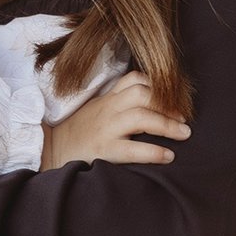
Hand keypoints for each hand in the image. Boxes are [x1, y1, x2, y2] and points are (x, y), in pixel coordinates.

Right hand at [40, 72, 190, 170]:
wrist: (51, 151)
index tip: (174, 97)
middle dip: (168, 104)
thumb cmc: (78, 132)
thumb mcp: (96, 109)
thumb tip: (150, 100)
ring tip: (184, 134)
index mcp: (107, 98)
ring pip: (141, 117)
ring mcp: (105, 129)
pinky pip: (133, 149)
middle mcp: (107, 109)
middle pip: (142, 94)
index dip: (158, 85)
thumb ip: (118, 101)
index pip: (134, 79)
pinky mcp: (103, 150)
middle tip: (185, 116)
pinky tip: (168, 156)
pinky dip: (154, 152)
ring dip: (168, 125)